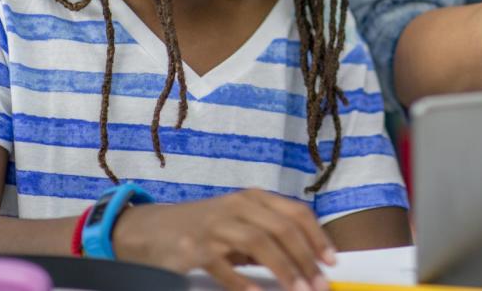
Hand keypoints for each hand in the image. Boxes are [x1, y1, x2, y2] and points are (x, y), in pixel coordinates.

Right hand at [113, 189, 335, 290]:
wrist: (150, 230)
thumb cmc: (202, 228)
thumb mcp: (238, 223)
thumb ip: (267, 236)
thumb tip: (305, 263)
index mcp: (253, 198)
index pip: (295, 213)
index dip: (317, 237)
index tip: (331, 262)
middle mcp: (238, 206)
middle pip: (282, 228)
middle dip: (305, 258)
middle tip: (319, 285)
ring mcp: (216, 225)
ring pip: (259, 243)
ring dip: (283, 269)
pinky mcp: (194, 247)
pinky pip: (224, 265)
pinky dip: (243, 282)